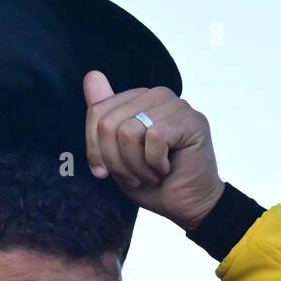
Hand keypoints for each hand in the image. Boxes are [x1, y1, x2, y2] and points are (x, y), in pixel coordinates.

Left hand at [83, 71, 224, 230]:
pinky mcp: (190, 120)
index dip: (95, 149)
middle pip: (108, 124)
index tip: (105, 172)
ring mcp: (176, 105)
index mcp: (138, 100)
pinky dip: (155, 163)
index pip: (97, 112)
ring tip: (152, 174)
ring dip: (136, 166)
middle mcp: (157, 95)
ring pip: (128, 131)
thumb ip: (103, 117)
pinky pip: (153, 138)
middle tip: (136, 176)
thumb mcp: (117, 155)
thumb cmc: (154, 184)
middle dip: (116, 162)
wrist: (187, 206)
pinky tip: (167, 169)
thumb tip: (91, 74)